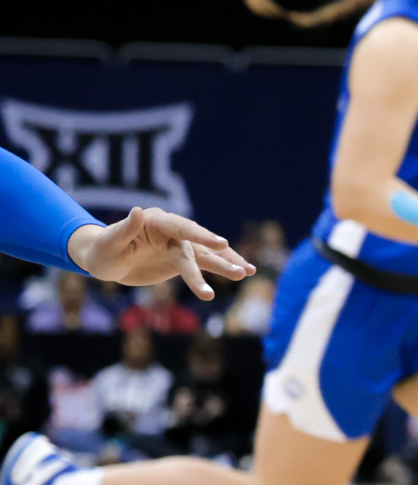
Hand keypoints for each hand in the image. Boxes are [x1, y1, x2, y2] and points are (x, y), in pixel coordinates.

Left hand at [69, 207, 253, 297]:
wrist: (105, 264)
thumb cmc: (102, 252)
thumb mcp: (108, 243)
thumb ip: (124, 228)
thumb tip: (138, 211)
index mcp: (156, 222)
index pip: (181, 228)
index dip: (201, 236)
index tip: (220, 244)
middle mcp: (172, 231)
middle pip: (198, 245)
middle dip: (219, 257)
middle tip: (238, 270)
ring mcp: (180, 246)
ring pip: (207, 254)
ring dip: (227, 264)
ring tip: (247, 273)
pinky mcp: (182, 260)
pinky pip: (206, 264)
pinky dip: (224, 267)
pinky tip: (244, 272)